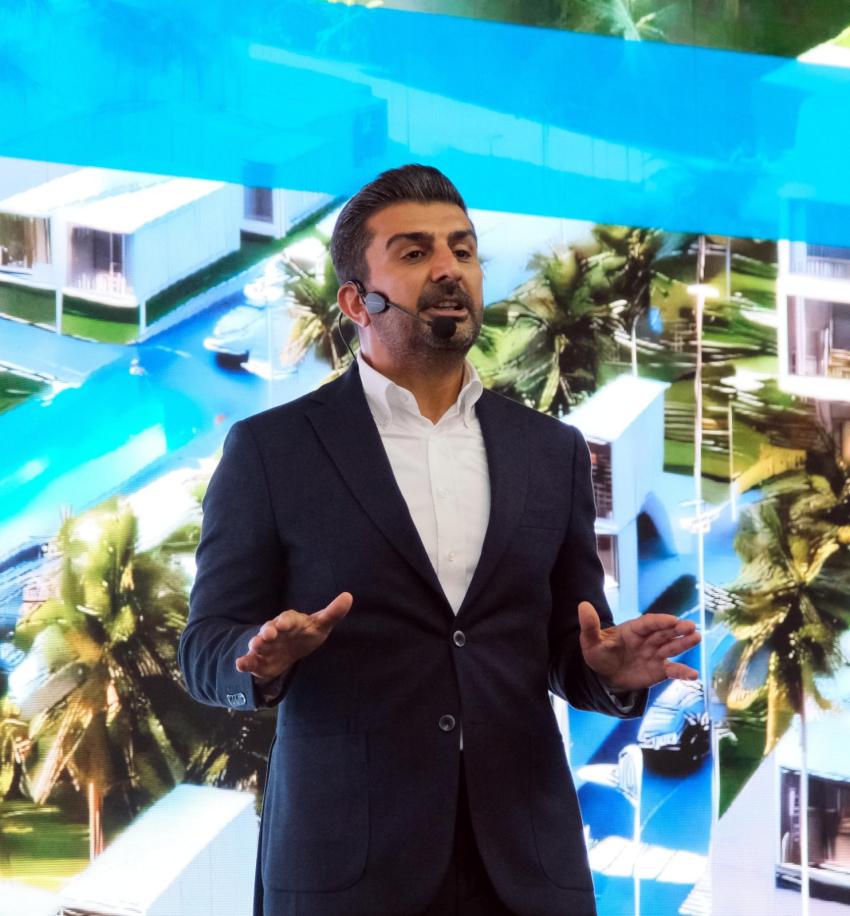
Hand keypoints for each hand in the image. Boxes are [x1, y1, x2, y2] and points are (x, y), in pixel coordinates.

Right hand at [235, 592, 352, 679]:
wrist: (291, 649)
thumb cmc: (307, 633)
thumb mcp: (321, 624)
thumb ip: (333, 612)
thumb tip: (348, 596)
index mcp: (290, 621)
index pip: (287, 618)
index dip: (285, 621)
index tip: (283, 623)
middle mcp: (275, 631)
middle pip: (269, 629)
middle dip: (267, 631)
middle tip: (266, 636)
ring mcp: (265, 645)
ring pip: (258, 643)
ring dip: (256, 644)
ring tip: (254, 646)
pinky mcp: (259, 660)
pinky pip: (250, 660)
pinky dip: (244, 662)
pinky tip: (240, 664)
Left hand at [578, 601, 699, 691]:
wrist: (605, 676)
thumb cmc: (599, 654)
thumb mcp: (590, 642)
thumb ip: (590, 626)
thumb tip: (582, 605)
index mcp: (633, 629)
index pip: (648, 623)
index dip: (660, 621)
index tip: (672, 619)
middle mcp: (647, 639)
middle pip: (664, 632)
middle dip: (677, 629)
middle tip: (691, 626)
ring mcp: (655, 654)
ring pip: (672, 647)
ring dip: (684, 643)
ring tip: (697, 638)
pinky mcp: (659, 670)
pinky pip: (673, 670)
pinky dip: (683, 672)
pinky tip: (693, 674)